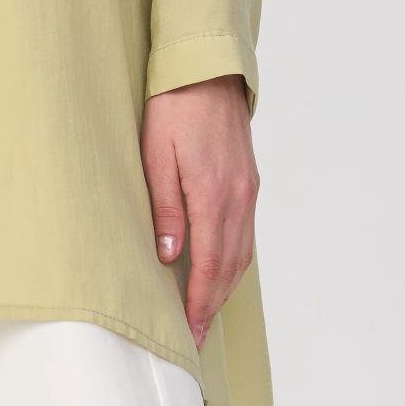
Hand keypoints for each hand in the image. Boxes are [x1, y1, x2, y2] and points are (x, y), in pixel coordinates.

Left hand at [140, 73, 259, 351]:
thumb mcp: (155, 155)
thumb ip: (166, 208)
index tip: (190, 331)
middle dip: (213, 304)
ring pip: (242, 253)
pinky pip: (246, 233)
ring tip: (206, 312)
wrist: (208, 69)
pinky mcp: (249, 181)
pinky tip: (222, 270)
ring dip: (226, 287)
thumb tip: (170, 257)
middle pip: (230, 267)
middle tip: (197, 336)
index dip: (199, 302)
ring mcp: (248, 190)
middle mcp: (239, 197)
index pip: (209, 265)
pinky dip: (234, 261)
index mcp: (214, 194)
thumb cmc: (174, 106)